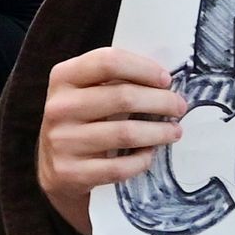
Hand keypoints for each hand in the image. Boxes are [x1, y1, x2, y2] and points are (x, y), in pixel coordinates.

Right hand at [37, 46, 188, 234]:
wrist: (55, 167)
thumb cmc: (82, 121)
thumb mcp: (86, 92)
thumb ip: (115, 80)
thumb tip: (164, 81)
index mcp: (63, 78)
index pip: (107, 62)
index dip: (143, 68)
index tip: (166, 80)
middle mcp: (59, 107)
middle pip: (123, 97)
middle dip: (161, 101)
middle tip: (179, 107)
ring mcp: (62, 141)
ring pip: (126, 133)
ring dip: (159, 132)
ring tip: (174, 131)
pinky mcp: (71, 172)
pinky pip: (120, 167)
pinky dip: (142, 160)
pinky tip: (150, 154)